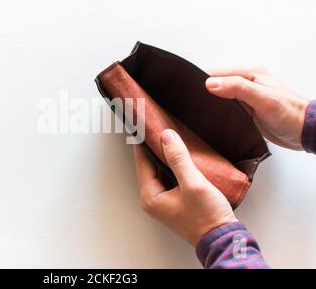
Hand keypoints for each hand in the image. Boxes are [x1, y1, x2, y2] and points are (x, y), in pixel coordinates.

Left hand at [133, 129, 236, 245]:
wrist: (222, 239)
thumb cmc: (207, 217)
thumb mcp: (193, 184)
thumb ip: (178, 159)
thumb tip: (166, 136)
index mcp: (150, 196)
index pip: (142, 162)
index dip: (143, 142)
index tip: (144, 125)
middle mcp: (152, 200)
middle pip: (148, 166)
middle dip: (153, 147)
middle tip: (156, 127)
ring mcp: (162, 201)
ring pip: (158, 171)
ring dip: (163, 156)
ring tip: (168, 136)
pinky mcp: (173, 201)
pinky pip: (167, 177)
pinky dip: (171, 165)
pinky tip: (179, 155)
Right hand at [205, 67, 308, 149]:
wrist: (302, 131)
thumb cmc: (289, 113)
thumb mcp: (263, 98)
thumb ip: (237, 88)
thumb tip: (211, 83)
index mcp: (249, 72)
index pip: (216, 72)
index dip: (203, 82)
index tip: (194, 94)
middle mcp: (246, 81)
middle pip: (215, 83)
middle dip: (205, 93)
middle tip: (197, 105)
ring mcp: (245, 95)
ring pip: (218, 95)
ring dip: (212, 103)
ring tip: (204, 112)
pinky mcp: (245, 108)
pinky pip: (225, 106)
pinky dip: (219, 111)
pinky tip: (216, 117)